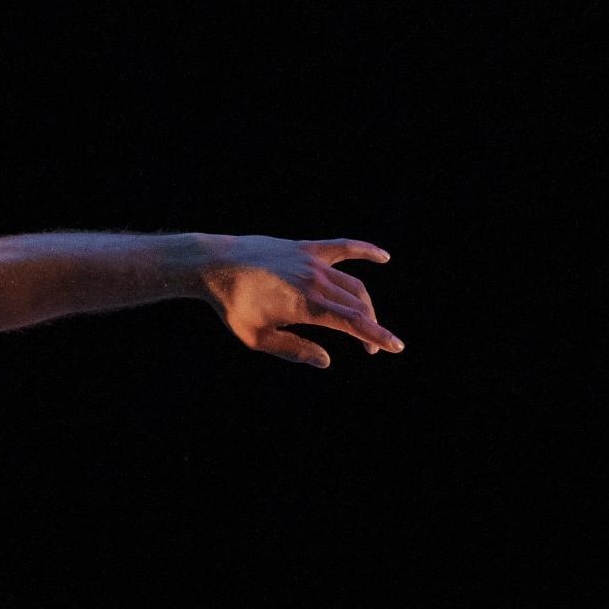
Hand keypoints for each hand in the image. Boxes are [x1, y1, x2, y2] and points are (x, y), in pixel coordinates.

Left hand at [198, 236, 401, 367]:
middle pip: (357, 305)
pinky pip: (343, 247)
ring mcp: (312, 262)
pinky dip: (365, 251)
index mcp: (306, 306)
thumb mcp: (256, 337)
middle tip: (370, 348)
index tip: (396, 346)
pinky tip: (383, 257)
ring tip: (366, 321)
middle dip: (370, 327)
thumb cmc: (230, 305)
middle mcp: (315, 281)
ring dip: (364, 304)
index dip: (377, 336)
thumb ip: (293, 350)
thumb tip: (326, 361)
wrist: (213, 264)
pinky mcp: (305, 248)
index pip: (352, 323)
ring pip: (352, 283)